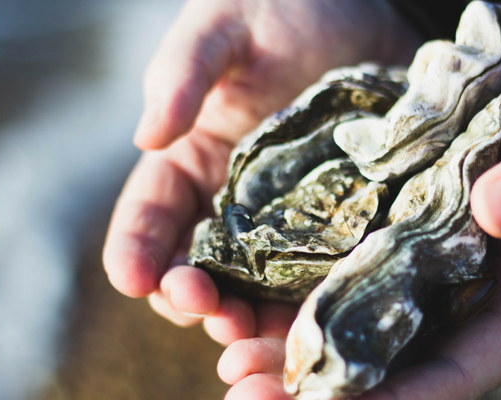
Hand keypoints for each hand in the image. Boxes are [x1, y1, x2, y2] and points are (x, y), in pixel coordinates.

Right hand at [102, 0, 422, 342]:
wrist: (367, 10)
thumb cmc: (287, 7)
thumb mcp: (226, 26)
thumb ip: (184, 73)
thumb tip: (146, 137)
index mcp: (196, 160)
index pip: (153, 215)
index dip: (137, 250)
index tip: (133, 278)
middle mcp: (237, 200)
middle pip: (202, 265)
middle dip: (194, 296)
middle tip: (205, 309)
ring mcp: (291, 217)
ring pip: (258, 286)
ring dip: (249, 316)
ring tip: (250, 330)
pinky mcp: (341, 220)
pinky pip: (321, 272)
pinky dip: (310, 302)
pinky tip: (314, 315)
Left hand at [216, 53, 500, 398]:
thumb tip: (495, 213)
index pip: (462, 370)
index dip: (404, 398)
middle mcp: (460, 300)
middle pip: (393, 364)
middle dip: (325, 387)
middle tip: (251, 392)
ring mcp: (417, 269)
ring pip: (354, 325)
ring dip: (294, 346)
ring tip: (232, 359)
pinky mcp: (385, 233)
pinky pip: (337, 271)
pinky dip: (294, 288)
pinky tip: (245, 293)